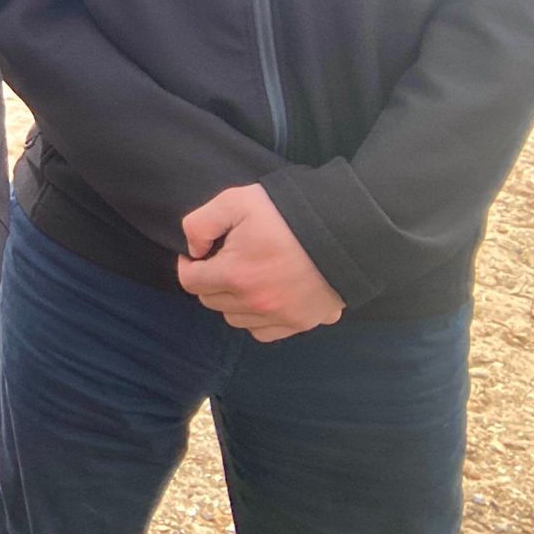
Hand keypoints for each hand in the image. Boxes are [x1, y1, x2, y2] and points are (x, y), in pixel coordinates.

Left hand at [177, 184, 344, 342]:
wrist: (345, 229)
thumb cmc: (286, 213)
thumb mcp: (235, 201)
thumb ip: (200, 224)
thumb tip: (194, 250)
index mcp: (234, 274)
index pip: (191, 282)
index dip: (188, 266)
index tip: (198, 255)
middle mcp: (255, 303)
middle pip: (212, 302)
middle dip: (210, 282)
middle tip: (223, 262)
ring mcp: (280, 316)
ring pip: (236, 319)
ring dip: (233, 302)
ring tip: (245, 278)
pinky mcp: (302, 322)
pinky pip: (264, 332)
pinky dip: (258, 319)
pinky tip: (265, 297)